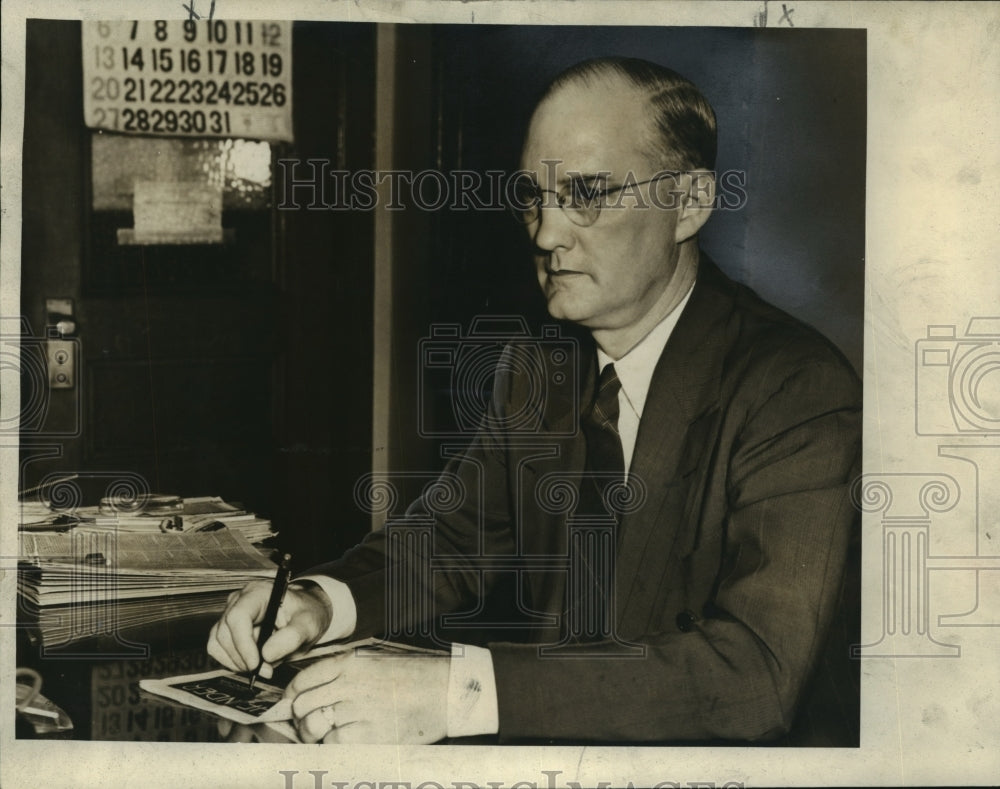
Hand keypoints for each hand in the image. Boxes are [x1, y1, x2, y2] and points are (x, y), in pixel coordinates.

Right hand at [207, 580, 332, 677]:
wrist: (303, 616)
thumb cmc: (306, 615)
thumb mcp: (309, 624)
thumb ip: (292, 637)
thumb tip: (266, 655)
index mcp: (258, 593)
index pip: (238, 617)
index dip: (243, 643)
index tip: (256, 664)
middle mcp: (239, 601)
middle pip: (225, 633)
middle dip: (243, 658)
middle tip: (267, 670)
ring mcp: (229, 614)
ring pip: (218, 644)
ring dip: (238, 662)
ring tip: (265, 664)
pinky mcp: (226, 629)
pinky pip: (218, 650)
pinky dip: (233, 662)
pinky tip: (254, 662)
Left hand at [285, 650, 449, 743]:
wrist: (448, 691)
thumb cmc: (414, 676)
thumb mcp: (377, 660)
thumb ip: (345, 672)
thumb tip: (312, 691)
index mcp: (351, 662)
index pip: (304, 680)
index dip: (293, 696)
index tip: (294, 705)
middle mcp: (351, 683)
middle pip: (303, 705)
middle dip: (301, 719)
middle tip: (310, 725)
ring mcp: (360, 709)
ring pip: (314, 727)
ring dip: (315, 735)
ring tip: (327, 736)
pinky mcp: (370, 734)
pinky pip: (335, 745)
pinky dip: (336, 747)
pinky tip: (349, 742)